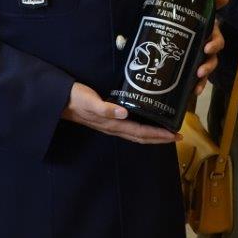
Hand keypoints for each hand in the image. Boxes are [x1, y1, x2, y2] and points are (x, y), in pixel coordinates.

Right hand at [62, 82, 178, 144]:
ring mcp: (111, 124)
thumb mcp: (89, 102)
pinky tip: (147, 120)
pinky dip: (142, 127)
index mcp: (113, 124)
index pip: (141, 132)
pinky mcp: (108, 118)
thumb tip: (124, 113)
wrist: (59, 100)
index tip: (174, 134)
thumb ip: (105, 108)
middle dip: (160, 138)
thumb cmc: (75, 99)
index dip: (158, 135)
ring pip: (136, 133)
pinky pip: (130, 126)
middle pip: (142, 136)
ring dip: (153, 135)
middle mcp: (114, 127)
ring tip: (167, 132)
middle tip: (178, 135)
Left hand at [194, 0, 228, 95]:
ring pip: (206, 70)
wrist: (179, 25)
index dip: (214, 45)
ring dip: (203, 78)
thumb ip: (212, 3)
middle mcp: (207, 48)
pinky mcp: (192, 68)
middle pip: (213, 59)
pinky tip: (193, 92)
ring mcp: (201, 59)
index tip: (207, 48)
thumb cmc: (192, 18)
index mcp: (210, 35)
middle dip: (208, 65)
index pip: (217, 41)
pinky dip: (197, 86)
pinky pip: (197, 79)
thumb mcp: (200, 10)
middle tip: (200, 71)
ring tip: (197, 84)